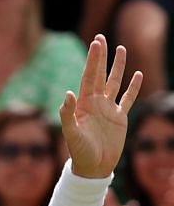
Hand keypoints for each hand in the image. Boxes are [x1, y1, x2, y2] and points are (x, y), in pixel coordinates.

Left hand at [61, 35, 144, 178]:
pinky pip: (128, 98)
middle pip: (100, 74)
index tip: (96, 42)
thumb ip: (67, 114)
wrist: (93, 167)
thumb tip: (68, 93)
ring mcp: (109, 109)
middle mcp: (96, 103)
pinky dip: (133, 87)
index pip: (89, 76)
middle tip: (101, 38)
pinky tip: (137, 74)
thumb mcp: (71, 134)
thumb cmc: (79, 152)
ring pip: (114, 82)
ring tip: (120, 49)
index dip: (93, 59)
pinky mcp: (120, 118)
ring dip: (118, 67)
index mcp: (84, 104)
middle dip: (101, 57)